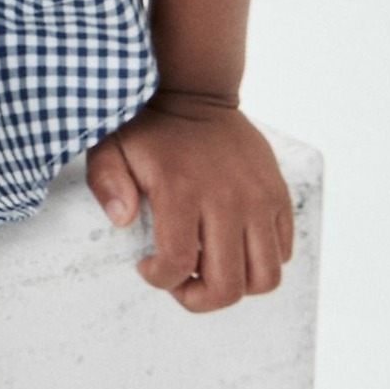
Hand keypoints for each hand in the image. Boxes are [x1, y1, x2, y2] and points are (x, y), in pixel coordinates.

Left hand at [85, 91, 294, 311]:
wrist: (195, 89)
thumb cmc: (147, 125)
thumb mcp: (109, 144)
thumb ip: (107, 182)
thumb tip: (122, 221)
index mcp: (180, 189)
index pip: (179, 263)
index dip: (160, 279)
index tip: (146, 266)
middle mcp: (226, 198)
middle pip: (228, 285)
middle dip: (198, 298)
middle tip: (179, 280)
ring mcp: (258, 198)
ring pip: (265, 277)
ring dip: (236, 286)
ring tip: (209, 267)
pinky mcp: (278, 194)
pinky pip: (282, 250)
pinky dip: (259, 262)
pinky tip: (230, 245)